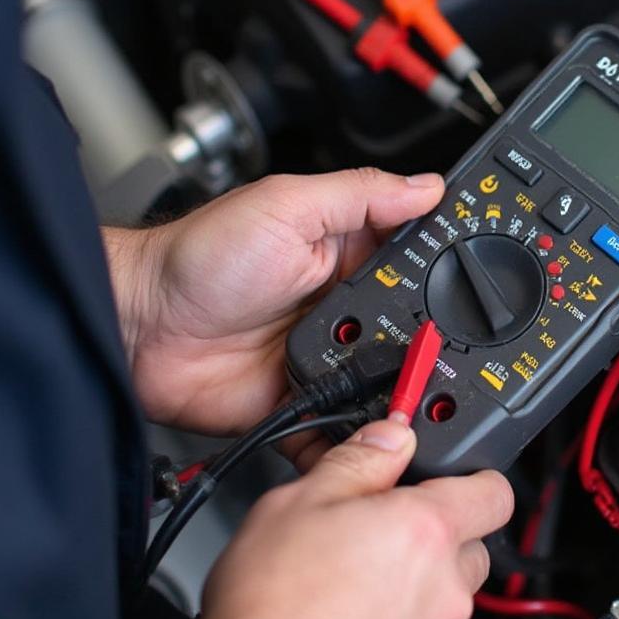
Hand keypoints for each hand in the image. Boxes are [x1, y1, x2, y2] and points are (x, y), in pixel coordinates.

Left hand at [105, 168, 443, 434]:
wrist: (140, 327)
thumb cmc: (200, 256)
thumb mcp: (286, 205)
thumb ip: (359, 195)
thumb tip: (426, 184)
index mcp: (346, 250)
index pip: (417, 256)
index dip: (447, 266)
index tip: (478, 277)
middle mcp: (344, 304)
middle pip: (412, 324)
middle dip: (430, 338)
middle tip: (446, 347)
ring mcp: (327, 354)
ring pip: (387, 377)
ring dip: (401, 386)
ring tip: (416, 393)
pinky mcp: (305, 401)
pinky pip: (345, 422)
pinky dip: (361, 433)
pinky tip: (377, 433)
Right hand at [202, 419, 512, 618]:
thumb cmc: (272, 602)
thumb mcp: (300, 501)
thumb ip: (359, 460)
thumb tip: (390, 436)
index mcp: (426, 531)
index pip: (495, 491)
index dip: (472, 475)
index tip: (445, 472)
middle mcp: (444, 585)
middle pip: (475, 541)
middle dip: (440, 527)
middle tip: (388, 520)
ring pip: (450, 585)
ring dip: (422, 571)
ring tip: (366, 565)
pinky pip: (427, 618)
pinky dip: (405, 607)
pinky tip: (359, 599)